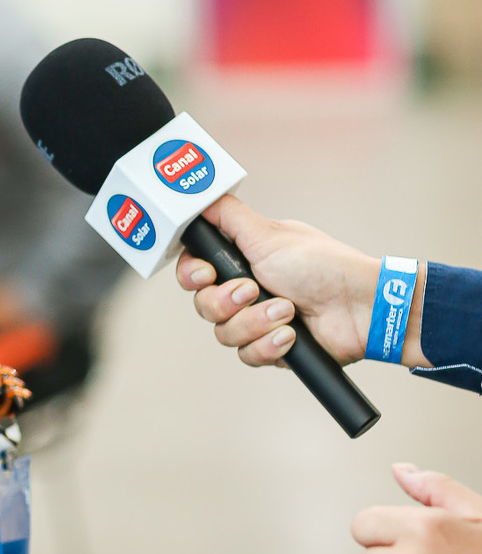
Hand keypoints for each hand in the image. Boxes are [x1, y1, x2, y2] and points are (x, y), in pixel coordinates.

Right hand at [174, 194, 389, 368]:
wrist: (359, 308)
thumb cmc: (323, 266)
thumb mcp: (269, 233)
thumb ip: (228, 215)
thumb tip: (201, 198)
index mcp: (240, 259)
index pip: (195, 271)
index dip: (193, 276)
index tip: (206, 274)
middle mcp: (245, 290)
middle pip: (204, 305)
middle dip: (227, 302)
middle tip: (252, 290)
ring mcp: (257, 320)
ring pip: (224, 334)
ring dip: (256, 322)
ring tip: (287, 311)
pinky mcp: (270, 347)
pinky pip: (248, 355)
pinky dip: (270, 344)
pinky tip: (292, 334)